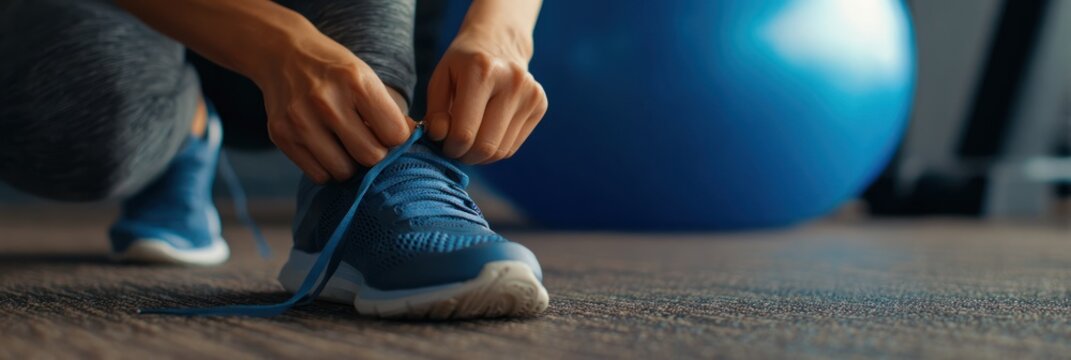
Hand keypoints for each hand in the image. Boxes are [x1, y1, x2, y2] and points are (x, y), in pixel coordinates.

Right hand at [255, 30, 411, 182]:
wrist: (283, 53)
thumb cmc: (334, 70)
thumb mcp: (366, 77)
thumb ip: (390, 111)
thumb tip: (414, 139)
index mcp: (355, 82)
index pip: (394, 134)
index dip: (396, 138)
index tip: (388, 132)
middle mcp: (326, 101)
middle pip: (370, 156)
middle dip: (374, 154)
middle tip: (367, 142)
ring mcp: (300, 120)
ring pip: (343, 171)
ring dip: (350, 165)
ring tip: (345, 146)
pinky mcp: (281, 135)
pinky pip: (318, 175)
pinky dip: (327, 168)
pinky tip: (326, 149)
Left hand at [424, 27, 547, 163]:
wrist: (500, 40)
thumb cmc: (464, 63)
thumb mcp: (441, 78)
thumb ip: (435, 110)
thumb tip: (439, 136)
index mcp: (482, 71)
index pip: (465, 133)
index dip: (450, 147)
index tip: (443, 142)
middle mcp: (512, 82)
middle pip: (486, 146)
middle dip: (465, 155)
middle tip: (455, 148)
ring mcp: (531, 94)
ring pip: (501, 152)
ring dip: (480, 156)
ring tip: (470, 140)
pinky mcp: (540, 105)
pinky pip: (512, 147)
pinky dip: (495, 149)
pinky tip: (487, 133)